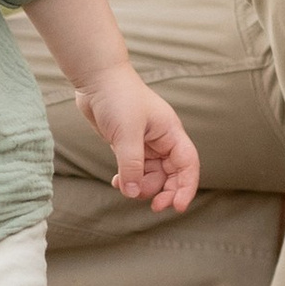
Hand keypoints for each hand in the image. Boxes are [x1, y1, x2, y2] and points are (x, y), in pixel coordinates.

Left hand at [77, 65, 199, 214]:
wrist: (96, 79)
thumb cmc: (118, 97)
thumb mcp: (127, 133)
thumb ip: (132, 165)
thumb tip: (133, 193)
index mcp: (170, 132)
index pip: (188, 164)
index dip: (186, 186)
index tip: (177, 207)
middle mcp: (162, 139)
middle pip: (172, 174)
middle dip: (164, 191)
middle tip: (154, 207)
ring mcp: (145, 143)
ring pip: (152, 174)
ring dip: (142, 186)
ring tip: (125, 187)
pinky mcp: (128, 145)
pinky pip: (135, 170)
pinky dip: (128, 179)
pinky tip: (116, 182)